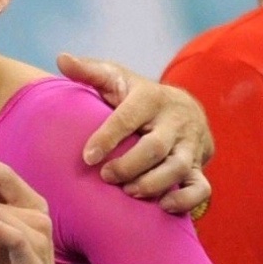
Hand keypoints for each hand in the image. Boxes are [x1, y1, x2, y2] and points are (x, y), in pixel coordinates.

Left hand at [56, 53, 212, 213]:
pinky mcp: (200, 165)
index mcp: (150, 97)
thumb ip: (88, 71)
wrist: (183, 108)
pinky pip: (201, 187)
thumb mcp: (115, 78)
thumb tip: (61, 58)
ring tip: (128, 191)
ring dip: (152, 184)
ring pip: (178, 168)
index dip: (107, 138)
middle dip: (129, 165)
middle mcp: (174, 121)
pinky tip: (162, 205)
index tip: (87, 157)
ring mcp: (190, 144)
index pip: (128, 118)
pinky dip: (185, 200)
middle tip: (106, 176)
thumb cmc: (138, 95)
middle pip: (155, 147)